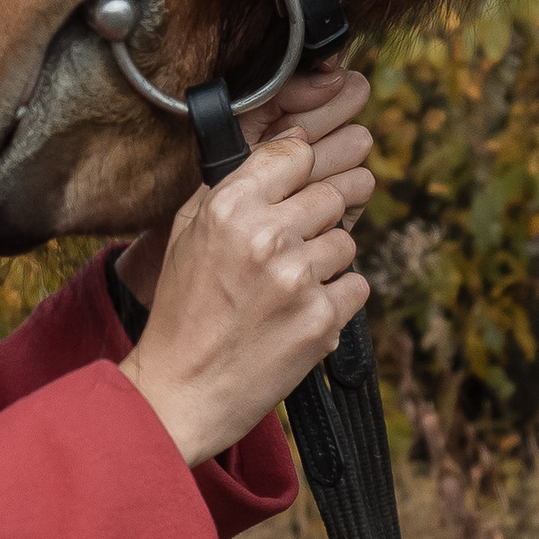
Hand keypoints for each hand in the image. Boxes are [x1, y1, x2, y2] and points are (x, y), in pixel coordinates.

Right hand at [119, 78, 374, 464]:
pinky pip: (356, 286)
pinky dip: (335, 300)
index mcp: (229, 208)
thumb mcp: (186, 235)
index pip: (294, 153)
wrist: (182, 391)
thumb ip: (230, 188)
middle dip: (317, 218)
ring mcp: (298, 279)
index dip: (299, 169)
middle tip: (293, 247)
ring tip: (287, 288)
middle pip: (331, 195)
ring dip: (326, 262)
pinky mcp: (322, 320)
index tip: (297, 185)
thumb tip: (287, 146)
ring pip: (346, 242)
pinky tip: (298, 315)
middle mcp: (266, 237)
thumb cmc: (182, 313)